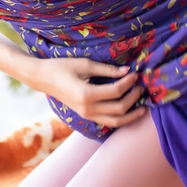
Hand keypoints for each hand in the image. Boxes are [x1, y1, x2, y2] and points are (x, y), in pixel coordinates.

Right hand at [25, 56, 147, 128]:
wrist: (43, 79)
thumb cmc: (62, 67)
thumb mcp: (85, 64)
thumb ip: (107, 70)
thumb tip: (128, 71)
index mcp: (86, 94)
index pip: (116, 91)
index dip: (129, 82)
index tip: (135, 74)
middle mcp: (87, 109)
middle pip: (119, 108)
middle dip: (134, 98)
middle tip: (141, 87)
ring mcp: (86, 115)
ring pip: (116, 121)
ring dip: (131, 115)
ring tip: (143, 106)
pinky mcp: (86, 116)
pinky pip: (108, 122)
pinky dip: (121, 118)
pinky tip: (129, 111)